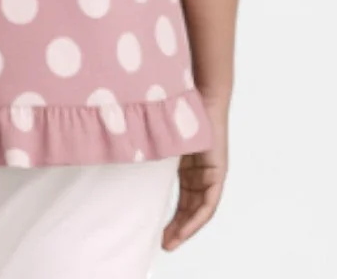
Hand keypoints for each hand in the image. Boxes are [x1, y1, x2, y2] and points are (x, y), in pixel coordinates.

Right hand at [161, 97, 228, 251]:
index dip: (172, 217)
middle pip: (190, 207)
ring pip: (199, 208)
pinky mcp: (217, 171)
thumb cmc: (175, 105)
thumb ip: (147, 148)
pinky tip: (186, 229)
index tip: (158, 233)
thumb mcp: (157, 135)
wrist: (199, 91)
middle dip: (177, 228)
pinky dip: (197, 219)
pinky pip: (209, 203)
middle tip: (163, 244)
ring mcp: (211, 172)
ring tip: (171, 243)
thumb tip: (118, 152)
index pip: (183, 198)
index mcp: (188, 165)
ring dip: (186, 228)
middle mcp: (201, 171)